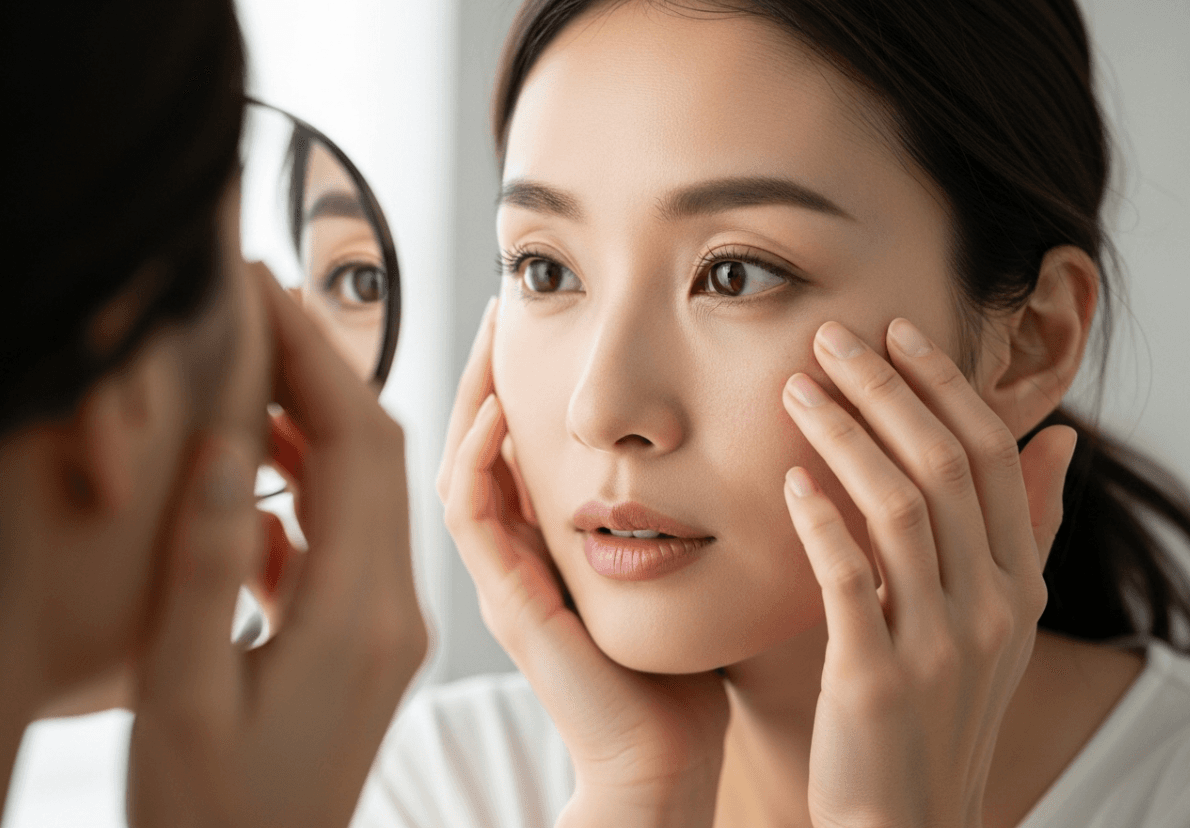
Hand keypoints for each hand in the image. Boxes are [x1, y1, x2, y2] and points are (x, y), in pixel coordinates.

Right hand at [126, 266, 426, 827]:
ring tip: (247, 365)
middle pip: (374, 453)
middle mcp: (391, 611)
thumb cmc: (209, 815)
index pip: (353, 447)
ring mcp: (383, 624)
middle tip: (262, 301)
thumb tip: (224, 443)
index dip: (311, 357)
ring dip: (310, 422)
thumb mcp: (184, 696)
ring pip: (361, 489)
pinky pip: (340, 537)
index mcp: (358, 618)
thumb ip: (205, 568)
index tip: (264, 287)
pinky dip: (299, 489)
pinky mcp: (362, 639)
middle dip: (322, 367)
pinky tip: (246, 469)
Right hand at [438, 298, 728, 827]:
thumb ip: (664, 510)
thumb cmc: (678, 668)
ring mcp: (501, 578)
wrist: (664, 759)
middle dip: (485, 369)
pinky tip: (499, 413)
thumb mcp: (671, 567)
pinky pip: (473, 520)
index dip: (514, 376)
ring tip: (491, 332)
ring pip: (460, 468)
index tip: (534, 314)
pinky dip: (479, 461)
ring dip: (472, 396)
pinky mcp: (508, 604)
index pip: (510, 443)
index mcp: (544, 544)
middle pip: (476, 442)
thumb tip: (702, 442)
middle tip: (501, 300)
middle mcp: (511, 554)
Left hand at [782, 319, 1075, 827]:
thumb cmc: (943, 705)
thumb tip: (1056, 439)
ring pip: (897, 508)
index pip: (990, 455)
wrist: (908, 817)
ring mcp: (938, 644)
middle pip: (944, 465)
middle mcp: (990, 606)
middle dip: (887, 388)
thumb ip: (1025, 529)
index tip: (896, 329)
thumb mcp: (1001, 620)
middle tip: (831, 336)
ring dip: (844, 436)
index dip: (942, 384)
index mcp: (1017, 582)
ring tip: (797, 389)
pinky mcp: (875, 678)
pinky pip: (849, 579)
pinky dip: (820, 522)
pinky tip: (789, 480)